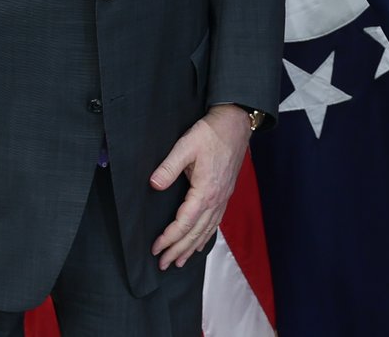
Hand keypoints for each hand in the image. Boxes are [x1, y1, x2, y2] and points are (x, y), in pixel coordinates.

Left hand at [149, 105, 251, 269]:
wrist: (235, 123)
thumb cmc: (211, 133)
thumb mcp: (186, 145)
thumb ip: (169, 167)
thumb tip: (154, 184)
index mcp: (206, 191)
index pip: (185, 223)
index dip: (169, 238)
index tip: (156, 248)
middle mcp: (216, 199)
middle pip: (196, 233)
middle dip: (179, 250)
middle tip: (163, 264)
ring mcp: (223, 197)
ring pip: (206, 230)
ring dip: (192, 248)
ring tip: (179, 262)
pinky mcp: (225, 193)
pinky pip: (215, 222)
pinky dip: (206, 236)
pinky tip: (200, 242)